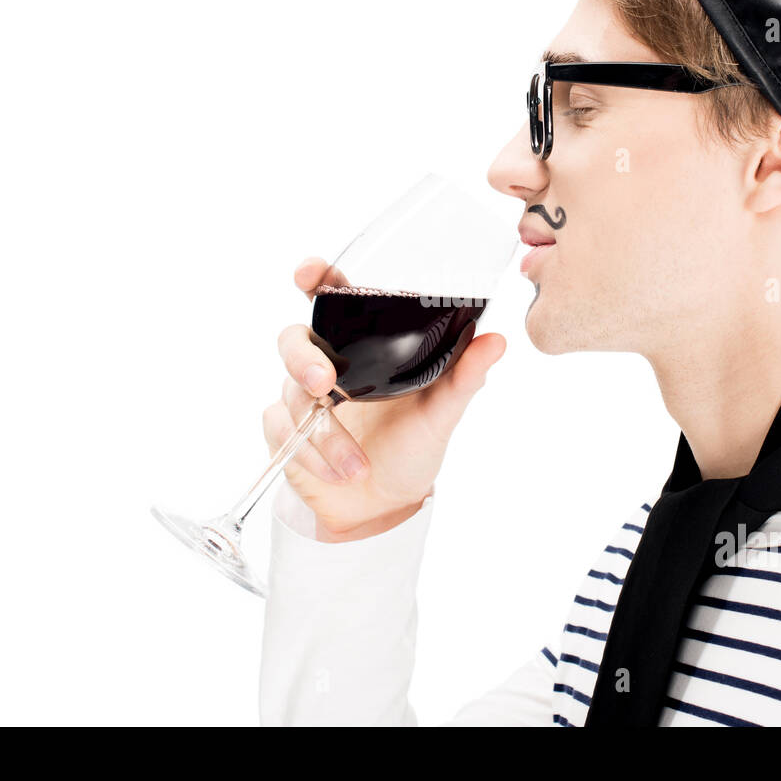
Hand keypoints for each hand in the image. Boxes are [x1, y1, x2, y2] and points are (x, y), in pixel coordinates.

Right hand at [262, 256, 505, 541]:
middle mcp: (329, 362)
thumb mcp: (442, 412)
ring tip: (356, 465)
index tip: (310, 274)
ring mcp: (302, 396)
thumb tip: (497, 340)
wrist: (386, 506)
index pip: (330, 297)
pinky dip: (311, 454)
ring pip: (292, 394)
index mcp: (363, 344)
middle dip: (303, 359)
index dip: (315, 277)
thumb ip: (464, 375)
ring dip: (324, 435)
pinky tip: (340, 472)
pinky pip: (282, 431)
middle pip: (293, 339)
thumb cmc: (413, 447)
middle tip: (327, 384)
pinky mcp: (285, 431)